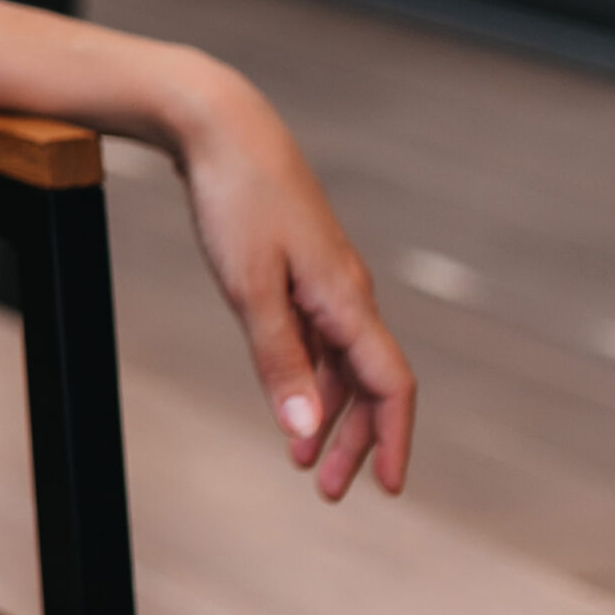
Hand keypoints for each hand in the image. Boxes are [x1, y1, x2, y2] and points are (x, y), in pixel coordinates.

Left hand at [137, 52, 416, 500]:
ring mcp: (324, 280)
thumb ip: (277, 360)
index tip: (386, 489)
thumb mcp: (249, 288)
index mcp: (346, 301)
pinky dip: (308, 375)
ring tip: (300, 457)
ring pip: (341, 363)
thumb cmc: (236, 200)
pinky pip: (318, 337)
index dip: (394, 440)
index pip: (390, 386)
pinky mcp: (297, 267)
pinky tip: (288, 395)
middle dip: (355, 440)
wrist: (221, 125)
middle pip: (369, 383)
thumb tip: (301, 431)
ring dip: (327, 412)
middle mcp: (346, 294)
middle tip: (326, 489)